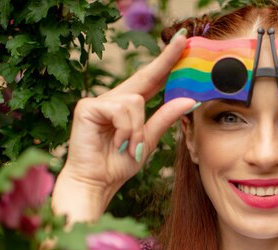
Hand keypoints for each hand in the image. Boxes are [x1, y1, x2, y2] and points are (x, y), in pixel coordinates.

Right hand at [57, 32, 195, 207]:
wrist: (96, 183)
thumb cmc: (118, 164)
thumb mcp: (149, 141)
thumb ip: (165, 119)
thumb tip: (190, 100)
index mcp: (128, 106)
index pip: (152, 80)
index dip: (167, 61)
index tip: (184, 41)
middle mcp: (114, 99)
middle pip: (145, 76)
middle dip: (166, 60)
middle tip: (184, 39)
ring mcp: (99, 101)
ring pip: (136, 101)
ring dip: (138, 130)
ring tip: (129, 148)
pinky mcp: (88, 107)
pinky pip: (121, 110)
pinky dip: (125, 131)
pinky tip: (117, 144)